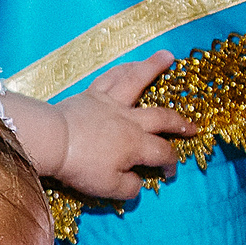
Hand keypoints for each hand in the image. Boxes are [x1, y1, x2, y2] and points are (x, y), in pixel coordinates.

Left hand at [19, 50, 195, 199]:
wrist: (52, 141)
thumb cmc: (80, 166)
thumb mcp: (109, 187)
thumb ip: (130, 187)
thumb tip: (139, 183)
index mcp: (136, 144)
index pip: (162, 153)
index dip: (171, 163)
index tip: (169, 173)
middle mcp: (129, 120)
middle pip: (161, 117)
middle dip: (180, 123)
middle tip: (193, 125)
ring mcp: (110, 103)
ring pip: (136, 82)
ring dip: (153, 68)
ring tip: (168, 57)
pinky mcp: (91, 95)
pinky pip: (110, 78)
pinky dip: (122, 69)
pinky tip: (130, 63)